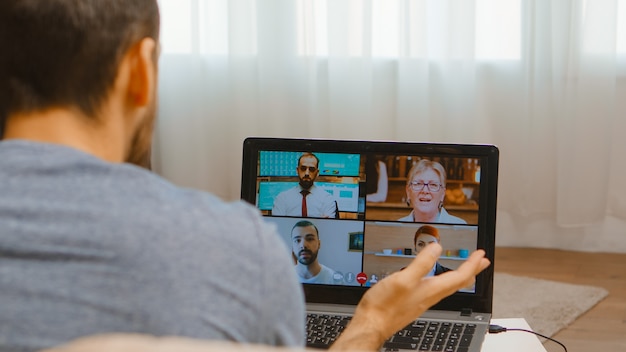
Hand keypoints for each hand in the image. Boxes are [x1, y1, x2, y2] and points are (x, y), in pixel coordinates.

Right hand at [329, 243, 489, 350]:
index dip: (472, 264)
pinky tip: (437, 280)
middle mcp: (430, 296)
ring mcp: (423, 300)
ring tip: (466, 269)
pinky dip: (445, 281)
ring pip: (449, 287)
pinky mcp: (414, 302)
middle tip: (482, 262)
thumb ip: (421, 263)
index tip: (481, 253)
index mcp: (431, 289)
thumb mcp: (403, 279)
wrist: (372, 324)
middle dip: (472, 271)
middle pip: (458, 283)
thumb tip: (437, 248)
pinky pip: (437, 290)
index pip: (460, 276)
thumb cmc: (385, 305)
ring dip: (460, 276)